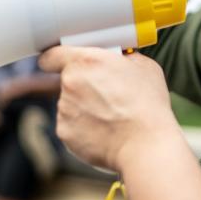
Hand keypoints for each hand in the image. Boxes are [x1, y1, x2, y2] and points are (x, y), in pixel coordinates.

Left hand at [38, 46, 180, 171]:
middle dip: (82, 85)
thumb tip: (118, 58)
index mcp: (86, 61)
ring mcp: (64, 109)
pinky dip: (83, 128)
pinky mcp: (64, 132)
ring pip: (69, 104)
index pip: (52, 55)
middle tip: (106, 94)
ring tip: (110, 116)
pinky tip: (104, 130)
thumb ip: (122, 57)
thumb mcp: (144, 66)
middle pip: (67, 80)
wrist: (145, 145)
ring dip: (83, 107)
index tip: (59, 64)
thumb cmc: (148, 105)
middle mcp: (70, 83)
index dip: (55, 59)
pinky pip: (71, 125)